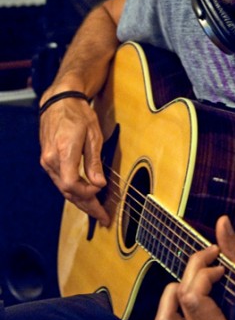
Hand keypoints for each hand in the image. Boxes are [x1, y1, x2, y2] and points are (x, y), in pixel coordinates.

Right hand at [39, 96, 109, 224]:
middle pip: (68, 191)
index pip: (72, 185)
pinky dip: (73, 191)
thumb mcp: (93, 135)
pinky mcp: (48, 161)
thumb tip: (99, 183)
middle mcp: (51, 160)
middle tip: (103, 217)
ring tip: (97, 211)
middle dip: (87, 206)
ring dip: (81, 201)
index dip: (88, 192)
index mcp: (63, 152)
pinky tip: (85, 196)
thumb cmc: (78, 114)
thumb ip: (94, 161)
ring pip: (63, 189)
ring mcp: (47, 161)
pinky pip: (61, 181)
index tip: (102, 189)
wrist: (59, 102)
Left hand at [155, 216, 234, 319]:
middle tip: (210, 259)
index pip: (194, 295)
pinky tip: (184, 301)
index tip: (220, 263)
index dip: (204, 267)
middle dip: (195, 268)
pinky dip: (171, 314)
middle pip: (182, 297)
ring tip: (194, 282)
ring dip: (175, 292)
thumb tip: (222, 222)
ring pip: (164, 319)